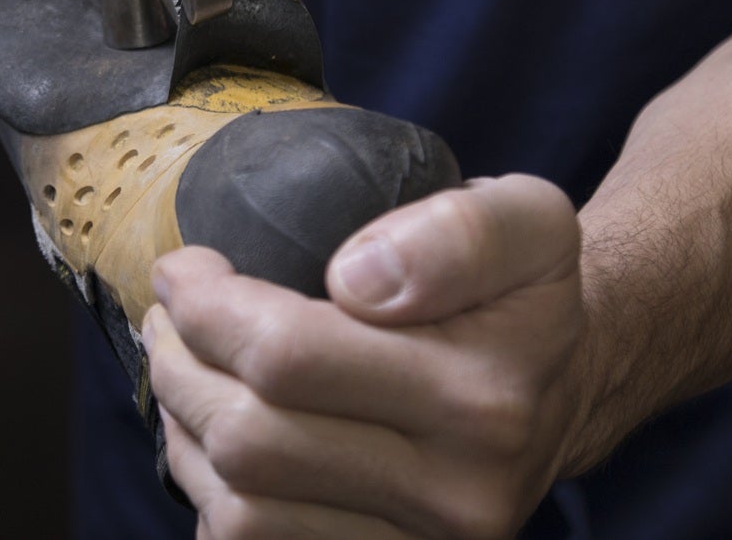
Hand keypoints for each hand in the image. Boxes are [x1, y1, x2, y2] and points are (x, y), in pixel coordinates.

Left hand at [145, 175, 586, 538]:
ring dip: (184, 429)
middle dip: (180, 363)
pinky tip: (215, 433)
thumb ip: (458, 232)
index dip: (208, 306)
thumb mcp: (528, 221)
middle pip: (248, 439)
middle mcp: (456, 495)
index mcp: (482, 401)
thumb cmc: (519, 296)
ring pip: (237, 509)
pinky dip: (211, 492)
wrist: (560, 393)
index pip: (289, 357)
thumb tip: (356, 279)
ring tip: (183, 365)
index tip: (188, 267)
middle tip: (171, 313)